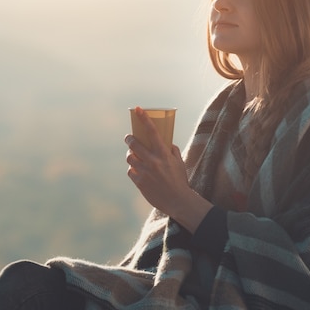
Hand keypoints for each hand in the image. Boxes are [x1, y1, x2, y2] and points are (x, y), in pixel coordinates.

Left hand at [125, 107, 211, 232]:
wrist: (178, 201)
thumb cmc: (180, 180)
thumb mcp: (179, 162)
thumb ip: (172, 150)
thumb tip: (166, 143)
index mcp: (163, 153)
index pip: (152, 131)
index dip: (144, 118)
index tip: (138, 109)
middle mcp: (153, 161)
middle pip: (133, 144)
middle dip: (129, 139)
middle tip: (129, 138)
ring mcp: (144, 171)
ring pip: (129, 157)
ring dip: (130, 154)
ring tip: (134, 155)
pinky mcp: (139, 182)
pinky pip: (130, 171)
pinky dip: (133, 169)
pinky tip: (138, 171)